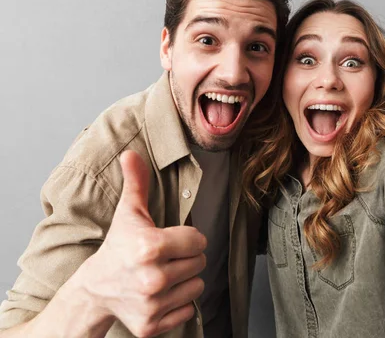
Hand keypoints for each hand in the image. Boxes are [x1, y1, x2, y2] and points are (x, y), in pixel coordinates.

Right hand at [82, 150, 206, 336]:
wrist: (95, 289)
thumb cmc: (118, 248)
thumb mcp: (129, 214)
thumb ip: (137, 183)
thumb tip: (131, 153)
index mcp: (150, 247)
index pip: (198, 240)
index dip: (188, 238)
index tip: (171, 240)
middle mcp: (152, 278)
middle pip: (200, 262)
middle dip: (187, 258)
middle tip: (166, 257)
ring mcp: (153, 304)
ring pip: (197, 286)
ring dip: (185, 280)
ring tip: (164, 274)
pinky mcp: (152, 325)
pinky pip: (188, 310)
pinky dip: (178, 302)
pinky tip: (160, 293)